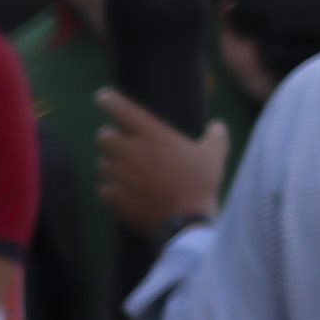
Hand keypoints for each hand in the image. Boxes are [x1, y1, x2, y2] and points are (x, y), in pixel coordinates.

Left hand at [95, 89, 229, 233]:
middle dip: (110, 138)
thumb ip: (215, 135)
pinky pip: (104, 188)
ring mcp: (118, 175)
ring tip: (130, 173)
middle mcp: (129, 151)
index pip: (121, 109)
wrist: (185, 222)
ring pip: (102, 163)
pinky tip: (127, 193)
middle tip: (123, 145)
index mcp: (152, 134)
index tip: (103, 97)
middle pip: (102, 136)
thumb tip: (216, 126)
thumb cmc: (200, 184)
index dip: (109, 100)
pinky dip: (112, 189)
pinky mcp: (112, 197)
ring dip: (112, 165)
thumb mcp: (215, 154)